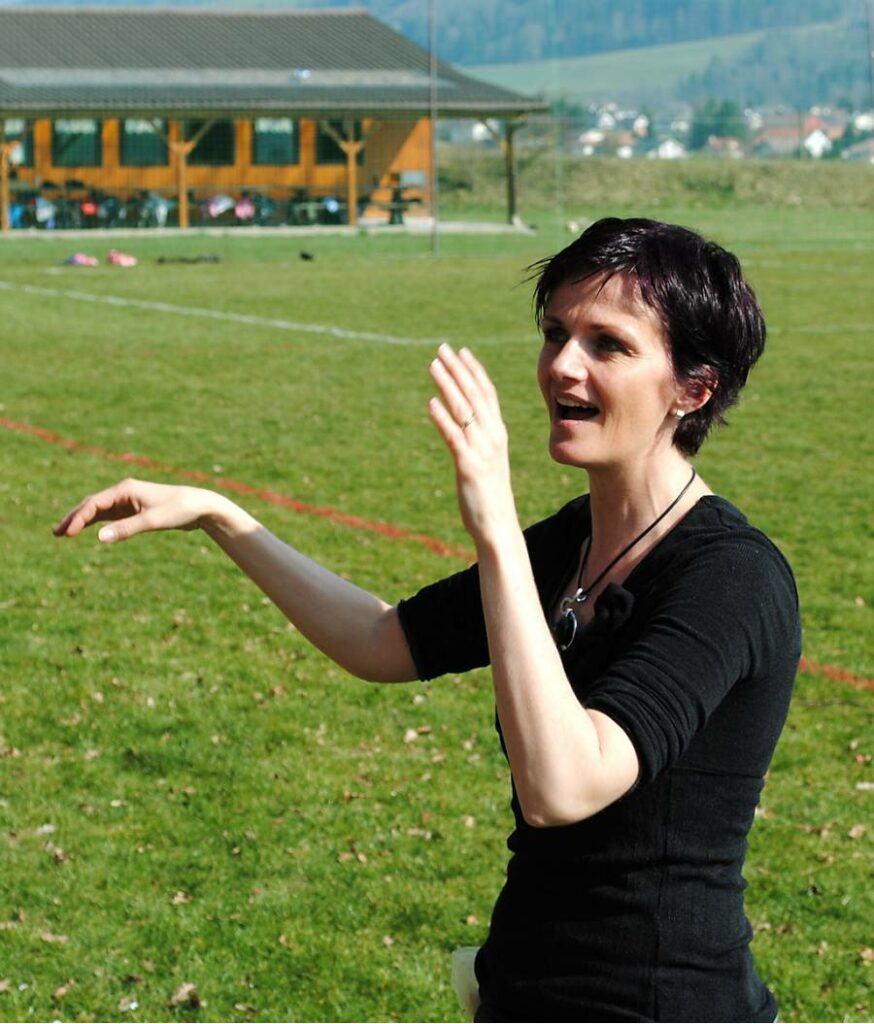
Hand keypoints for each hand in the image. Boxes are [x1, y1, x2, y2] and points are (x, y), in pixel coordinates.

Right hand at [53, 478, 217, 543]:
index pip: (94, 503)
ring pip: (99, 510)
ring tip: (64, 532)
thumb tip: (99, 538)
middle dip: (74, 517)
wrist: (200, 506)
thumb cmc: (179, 510)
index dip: (78, 518)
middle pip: (92, 504)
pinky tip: (87, 530)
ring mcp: (128, 500)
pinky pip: (110, 516)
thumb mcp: (153, 521)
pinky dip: (97, 522)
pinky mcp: (134, 509)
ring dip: (82, 520)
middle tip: (56, 533)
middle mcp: (124, 492)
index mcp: (125, 489)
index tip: (68, 533)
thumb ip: (126, 529)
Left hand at [428, 344, 517, 544]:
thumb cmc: (490, 495)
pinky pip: (454, 437)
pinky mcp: (468, 467)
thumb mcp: (488, 461)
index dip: (474, 370)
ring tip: (432, 365)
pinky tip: (430, 403)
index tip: (461, 351)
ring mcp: (482, 451)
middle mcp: (493, 438)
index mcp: (498, 434)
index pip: (487, 394)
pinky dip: (442, 418)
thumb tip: (465, 426)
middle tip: (441, 348)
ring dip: (447, 385)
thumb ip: (479, 441)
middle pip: (474, 395)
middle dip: (457, 369)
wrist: (498, 526)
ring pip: (463, 410)